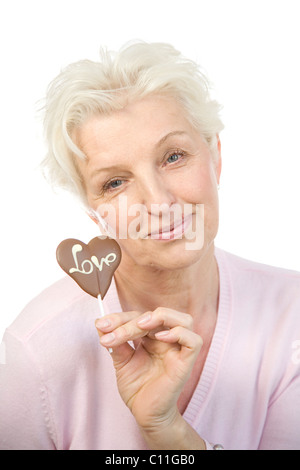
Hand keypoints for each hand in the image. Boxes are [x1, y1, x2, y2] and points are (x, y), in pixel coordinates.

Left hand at [95, 308, 203, 448]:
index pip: (140, 316)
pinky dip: (179, 334)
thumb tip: (100, 322)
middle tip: (111, 333)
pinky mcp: (185, 363)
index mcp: (153, 337)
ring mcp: (178, 351)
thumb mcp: (121, 361)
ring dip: (162, 316)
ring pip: (184, 320)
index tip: (102, 325)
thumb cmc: (137, 388)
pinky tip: (160, 338)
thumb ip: (115, 342)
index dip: (121, 318)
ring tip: (141, 325)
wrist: (145, 415)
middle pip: (158, 315)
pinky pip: (194, 341)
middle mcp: (167, 340)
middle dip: (132, 321)